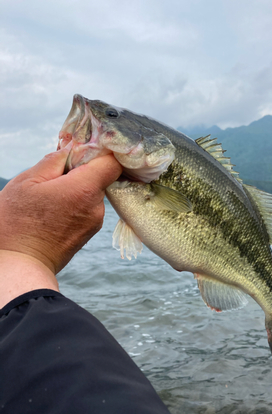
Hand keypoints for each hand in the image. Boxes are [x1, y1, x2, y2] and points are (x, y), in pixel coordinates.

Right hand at [0, 149, 121, 274]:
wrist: (20, 264)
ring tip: (48, 198)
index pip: (112, 163)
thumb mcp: (27, 181)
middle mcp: (96, 207)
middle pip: (100, 178)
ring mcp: (94, 222)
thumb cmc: (18, 223)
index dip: (101, 152)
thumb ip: (54, 160)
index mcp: (84, 190)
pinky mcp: (88, 233)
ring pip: (91, 194)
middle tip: (53, 176)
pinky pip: (86, 209)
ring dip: (74, 189)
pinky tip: (52, 211)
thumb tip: (72, 149)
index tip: (85, 149)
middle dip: (80, 172)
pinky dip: (74, 205)